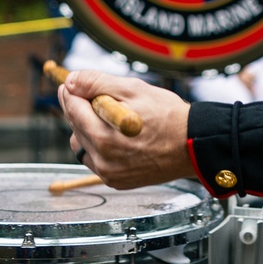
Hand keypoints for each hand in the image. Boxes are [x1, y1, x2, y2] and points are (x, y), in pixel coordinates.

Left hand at [59, 71, 192, 189]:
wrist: (192, 145)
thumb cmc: (167, 115)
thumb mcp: (133, 89)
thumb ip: (97, 83)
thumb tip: (70, 82)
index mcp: (104, 136)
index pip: (72, 108)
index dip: (69, 91)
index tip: (70, 82)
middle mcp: (102, 160)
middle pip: (75, 127)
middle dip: (82, 109)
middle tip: (98, 97)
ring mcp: (108, 173)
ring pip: (81, 144)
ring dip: (87, 129)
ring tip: (111, 120)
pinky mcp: (116, 181)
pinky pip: (94, 159)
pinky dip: (98, 146)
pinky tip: (117, 136)